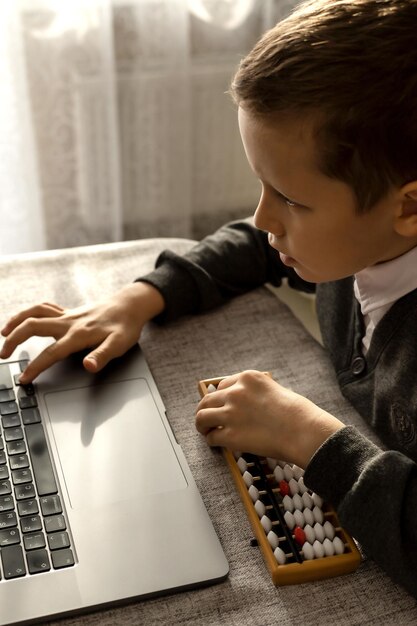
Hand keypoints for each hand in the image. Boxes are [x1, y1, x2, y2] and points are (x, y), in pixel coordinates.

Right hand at [0, 282, 164, 382]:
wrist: (130, 305)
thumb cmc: (125, 326)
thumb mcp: (120, 344)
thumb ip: (103, 355)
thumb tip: (89, 365)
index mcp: (79, 334)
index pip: (51, 353)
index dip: (35, 367)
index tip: (24, 378)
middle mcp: (69, 322)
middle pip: (33, 326)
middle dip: (14, 340)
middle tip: (3, 354)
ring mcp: (67, 315)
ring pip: (35, 312)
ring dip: (16, 321)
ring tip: (3, 333)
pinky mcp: (69, 312)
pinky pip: (44, 308)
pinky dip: (30, 312)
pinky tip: (24, 319)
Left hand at [195, 370, 343, 467]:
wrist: (304, 430)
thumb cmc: (298, 413)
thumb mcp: (276, 390)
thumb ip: (258, 394)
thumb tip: (249, 406)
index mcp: (248, 378)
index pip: (223, 385)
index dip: (221, 398)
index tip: (221, 405)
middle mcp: (236, 392)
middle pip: (208, 399)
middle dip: (206, 409)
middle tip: (207, 420)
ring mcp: (231, 413)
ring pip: (202, 417)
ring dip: (202, 425)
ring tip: (206, 431)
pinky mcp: (230, 435)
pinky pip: (211, 437)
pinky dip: (211, 441)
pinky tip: (217, 444)